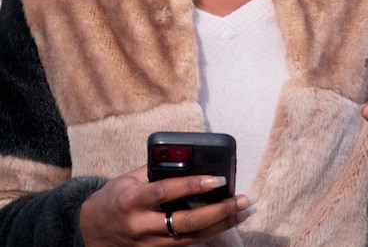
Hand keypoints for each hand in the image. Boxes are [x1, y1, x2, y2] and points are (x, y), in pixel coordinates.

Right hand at [79, 165, 255, 245]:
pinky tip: (227, 222)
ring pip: (193, 237)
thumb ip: (156, 170)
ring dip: (223, 224)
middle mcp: (142, 225)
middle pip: (186, 222)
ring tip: (245, 210)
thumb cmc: (115, 197)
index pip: (166, 191)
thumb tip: (187, 160)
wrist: (93, 230)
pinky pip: (188, 244)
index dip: (192, 185)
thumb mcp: (129, 177)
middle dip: (220, 210)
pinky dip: (210, 233)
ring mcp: (151, 244)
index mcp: (133, 200)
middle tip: (244, 198)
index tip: (217, 178)